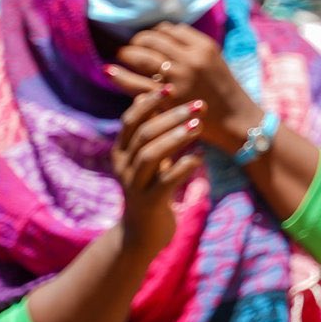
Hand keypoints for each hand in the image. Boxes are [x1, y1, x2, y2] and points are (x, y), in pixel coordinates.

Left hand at [108, 23, 263, 152]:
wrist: (237, 120)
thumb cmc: (226, 91)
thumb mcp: (214, 62)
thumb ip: (192, 50)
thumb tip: (163, 42)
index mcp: (204, 46)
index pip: (170, 29)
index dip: (156, 33)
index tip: (150, 41)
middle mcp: (190, 58)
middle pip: (153, 37)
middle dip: (138, 41)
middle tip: (132, 48)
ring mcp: (178, 78)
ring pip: (142, 55)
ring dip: (128, 53)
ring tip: (122, 56)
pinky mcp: (167, 99)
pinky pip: (136, 83)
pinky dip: (120, 76)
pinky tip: (109, 71)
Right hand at [111, 87, 203, 257]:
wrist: (142, 233)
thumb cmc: (150, 187)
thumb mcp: (148, 158)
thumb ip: (150, 132)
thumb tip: (155, 96)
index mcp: (121, 152)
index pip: (130, 121)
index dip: (148, 103)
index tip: (170, 87)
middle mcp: (123, 166)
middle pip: (143, 134)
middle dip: (171, 116)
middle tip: (198, 105)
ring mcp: (133, 186)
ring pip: (150, 155)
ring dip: (176, 137)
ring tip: (199, 126)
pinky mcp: (148, 203)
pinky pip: (165, 181)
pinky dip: (183, 166)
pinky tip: (199, 157)